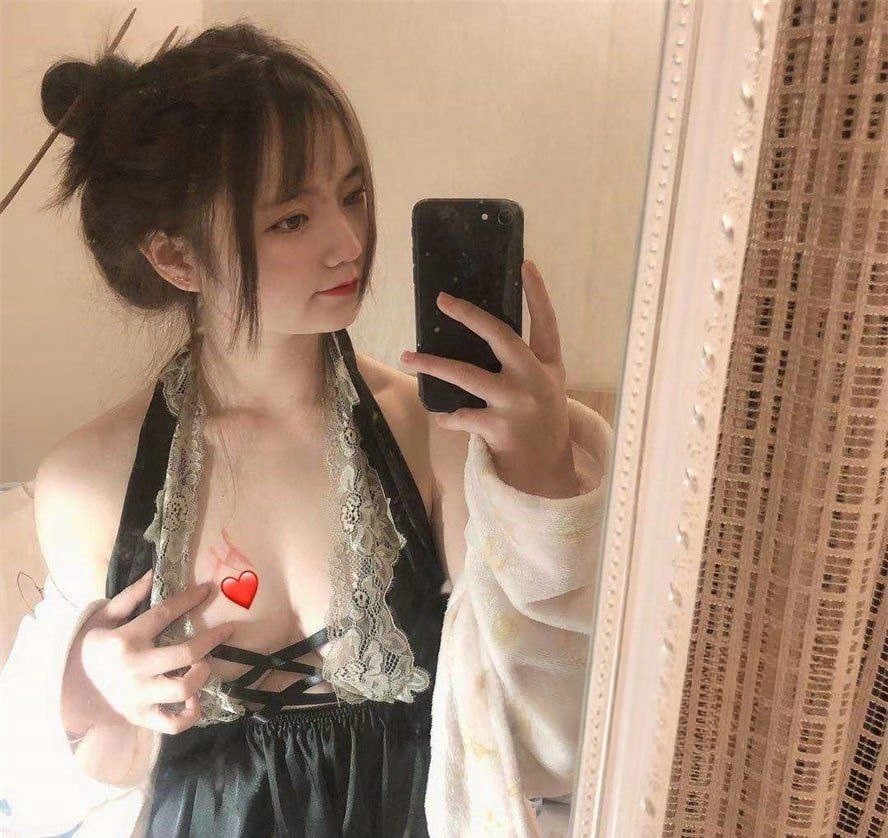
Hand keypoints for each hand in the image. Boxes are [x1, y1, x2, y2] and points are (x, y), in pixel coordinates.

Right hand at [62, 571, 234, 735]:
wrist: (65, 689)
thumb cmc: (89, 648)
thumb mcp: (102, 618)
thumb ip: (129, 597)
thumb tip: (154, 573)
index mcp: (126, 639)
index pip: (165, 614)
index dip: (190, 599)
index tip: (209, 589)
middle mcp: (135, 668)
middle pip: (185, 654)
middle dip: (212, 639)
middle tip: (227, 630)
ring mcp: (138, 696)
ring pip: (183, 689)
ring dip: (203, 674)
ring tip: (206, 664)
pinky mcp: (140, 717)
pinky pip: (173, 724)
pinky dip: (190, 715)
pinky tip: (196, 700)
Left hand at [400, 259, 577, 495]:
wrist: (547, 472)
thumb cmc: (542, 424)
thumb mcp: (546, 388)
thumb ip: (526, 362)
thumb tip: (483, 334)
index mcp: (549, 365)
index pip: (546, 323)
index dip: (538, 293)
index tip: (526, 264)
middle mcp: (535, 379)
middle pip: (500, 337)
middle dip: (469, 316)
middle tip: (442, 300)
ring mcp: (516, 403)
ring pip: (467, 375)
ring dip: (433, 365)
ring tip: (408, 356)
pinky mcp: (499, 428)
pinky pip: (461, 415)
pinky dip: (447, 416)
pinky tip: (440, 416)